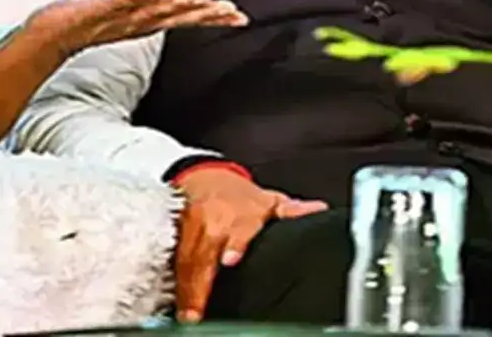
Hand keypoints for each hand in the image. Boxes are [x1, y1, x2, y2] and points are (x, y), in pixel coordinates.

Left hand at [23, 0, 245, 57]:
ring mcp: (119, 16)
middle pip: (177, 16)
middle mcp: (137, 21)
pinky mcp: (100, 9)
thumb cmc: (91, 19)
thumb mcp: (130, 4)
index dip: (212, 16)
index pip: (185, 17)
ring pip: (155, 10)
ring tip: (203, 0)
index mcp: (147, 20)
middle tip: (232, 12)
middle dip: (206, 14)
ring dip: (179, 6)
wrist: (54, 33)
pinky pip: (122, 2)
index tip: (238, 15)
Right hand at [172, 167, 327, 321]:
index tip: (230, 259)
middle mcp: (212, 222)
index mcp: (239, 215)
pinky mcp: (175, 234)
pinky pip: (174, 260)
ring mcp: (191, 229)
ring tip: (189, 314)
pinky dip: (175, 280)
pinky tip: (177, 299)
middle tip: (200, 310)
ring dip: (187, 288)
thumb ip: (292, 211)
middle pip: (205, 253)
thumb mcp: (269, 200)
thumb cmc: (238, 196)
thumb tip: (317, 211)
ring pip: (186, 261)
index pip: (238, 230)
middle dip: (201, 283)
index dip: (234, 244)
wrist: (204, 176)